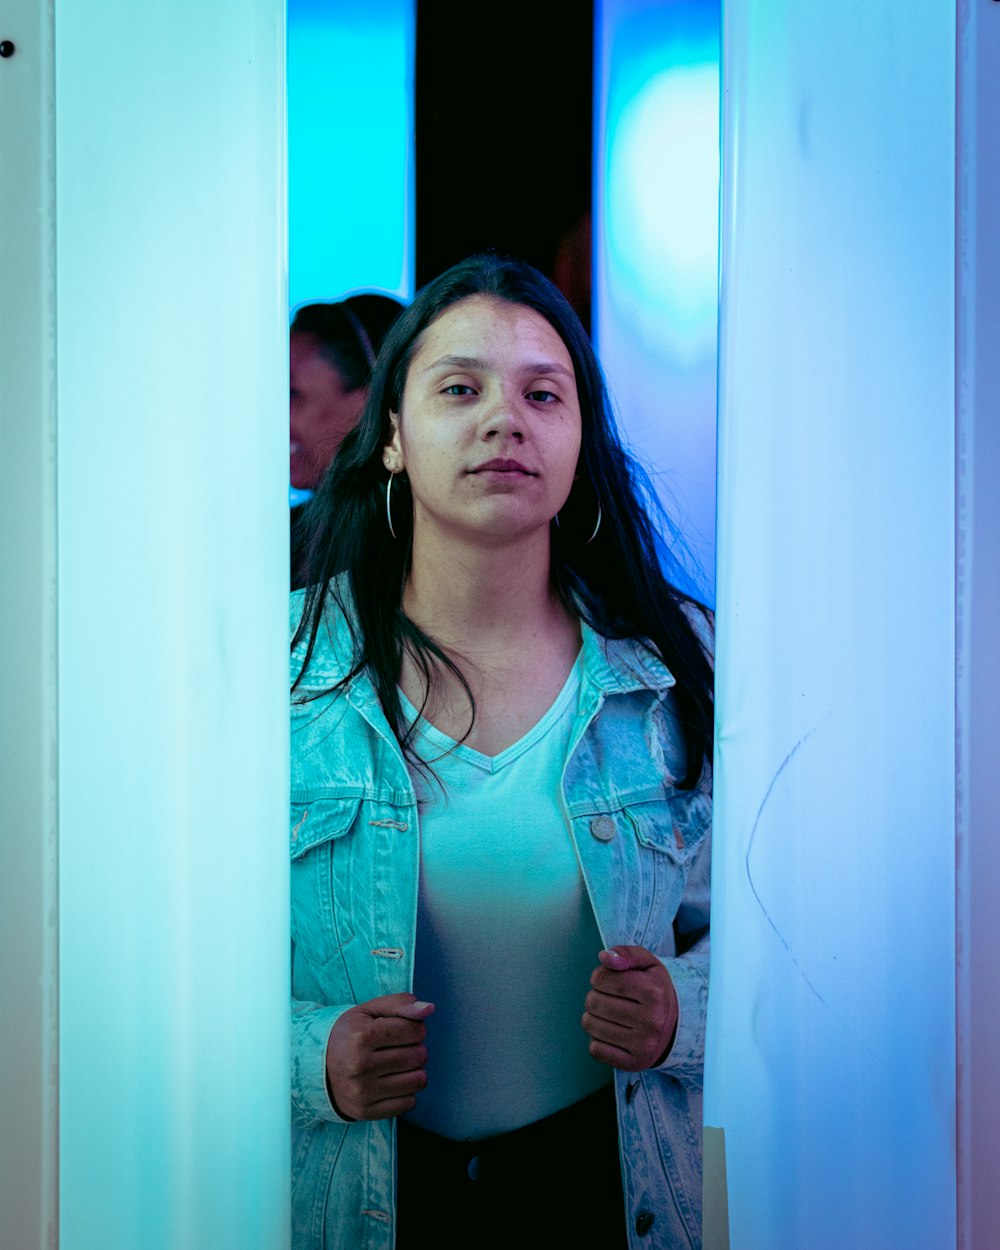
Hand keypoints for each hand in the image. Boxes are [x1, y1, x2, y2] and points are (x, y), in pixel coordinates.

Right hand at [325, 993, 434, 1121]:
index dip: (415, 1028)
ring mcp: (362, 1091)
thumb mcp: (370, 1011)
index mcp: (362, 1036)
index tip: (403, 1030)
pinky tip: (393, 1082)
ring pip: (417, 1081)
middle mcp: (360, 1065)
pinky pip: (408, 1103)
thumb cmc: (350, 1034)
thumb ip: (400, 1004)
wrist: (318, 1068)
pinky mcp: (366, 1112)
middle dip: (416, 1048)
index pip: (414, 1030)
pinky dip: (407, 1092)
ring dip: (415, 1070)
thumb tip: (429, 1009)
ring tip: (399, 1064)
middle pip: (418, 1055)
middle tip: (400, 1047)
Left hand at [582, 946, 678, 1071]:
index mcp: (653, 992)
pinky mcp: (634, 1064)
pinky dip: (597, 1039)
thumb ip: (627, 954)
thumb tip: (604, 957)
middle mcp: (651, 1020)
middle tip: (607, 998)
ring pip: (591, 1025)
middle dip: (595, 996)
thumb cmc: (655, 991)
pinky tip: (611, 1032)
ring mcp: (643, 1045)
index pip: (603, 979)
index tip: (607, 980)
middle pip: (594, 1002)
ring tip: (607, 1014)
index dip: (598, 977)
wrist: (677, 1027)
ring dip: (592, 1016)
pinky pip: (595, 1050)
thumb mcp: (648, 964)